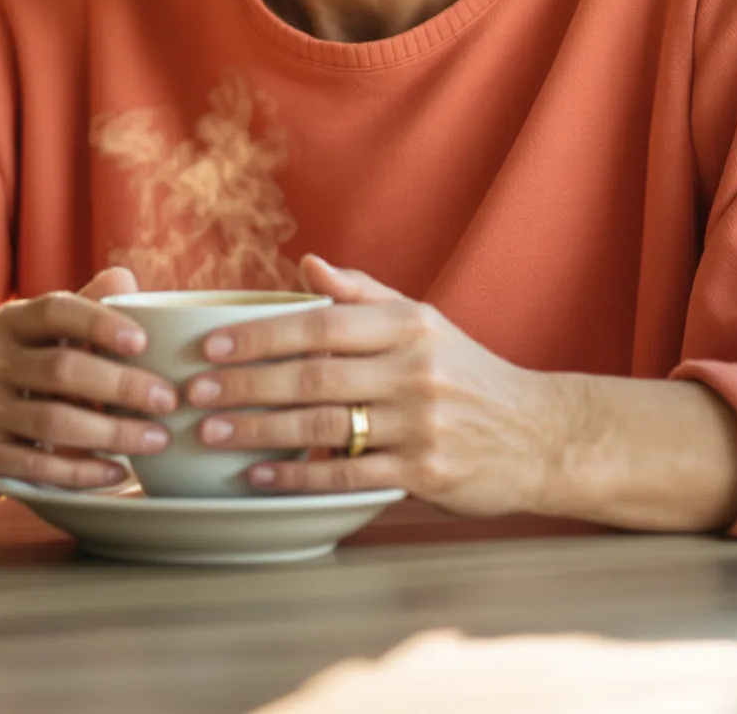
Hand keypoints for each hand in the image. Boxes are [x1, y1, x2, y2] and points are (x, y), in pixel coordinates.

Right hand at [0, 267, 177, 502]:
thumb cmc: (11, 377)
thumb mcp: (35, 338)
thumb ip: (81, 309)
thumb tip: (125, 277)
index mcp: (10, 324)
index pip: (56, 311)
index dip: (100, 322)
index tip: (143, 342)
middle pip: (62, 369)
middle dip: (121, 386)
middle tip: (167, 400)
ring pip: (54, 421)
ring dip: (112, 433)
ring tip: (156, 440)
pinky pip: (39, 466)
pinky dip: (83, 471)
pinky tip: (116, 473)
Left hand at [186, 253, 564, 516]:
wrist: (542, 435)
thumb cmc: (470, 375)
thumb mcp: (426, 323)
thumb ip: (363, 294)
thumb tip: (306, 261)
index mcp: (409, 326)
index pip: (321, 323)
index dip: (261, 334)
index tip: (211, 345)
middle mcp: (416, 371)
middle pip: (314, 376)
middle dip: (246, 384)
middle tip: (194, 391)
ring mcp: (422, 424)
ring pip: (324, 426)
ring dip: (259, 430)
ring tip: (211, 433)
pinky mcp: (426, 472)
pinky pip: (348, 474)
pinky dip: (299, 475)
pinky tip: (260, 476)